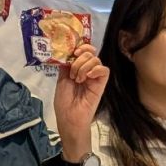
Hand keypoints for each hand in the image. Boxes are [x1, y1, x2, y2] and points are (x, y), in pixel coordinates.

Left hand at [53, 43, 108, 162]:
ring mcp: (95, 78)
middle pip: (90, 54)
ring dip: (84, 66)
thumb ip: (66, 66)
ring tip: (78, 79)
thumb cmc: (64, 102)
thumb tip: (68, 53)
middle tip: (73, 71)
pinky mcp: (101, 84)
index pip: (84, 52)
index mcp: (77, 69)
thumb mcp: (61, 80)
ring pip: (96, 60)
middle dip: (80, 58)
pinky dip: (96, 69)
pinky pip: (104, 70)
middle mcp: (87, 72)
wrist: (69, 118)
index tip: (74, 51)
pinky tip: (87, 76)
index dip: (81, 47)